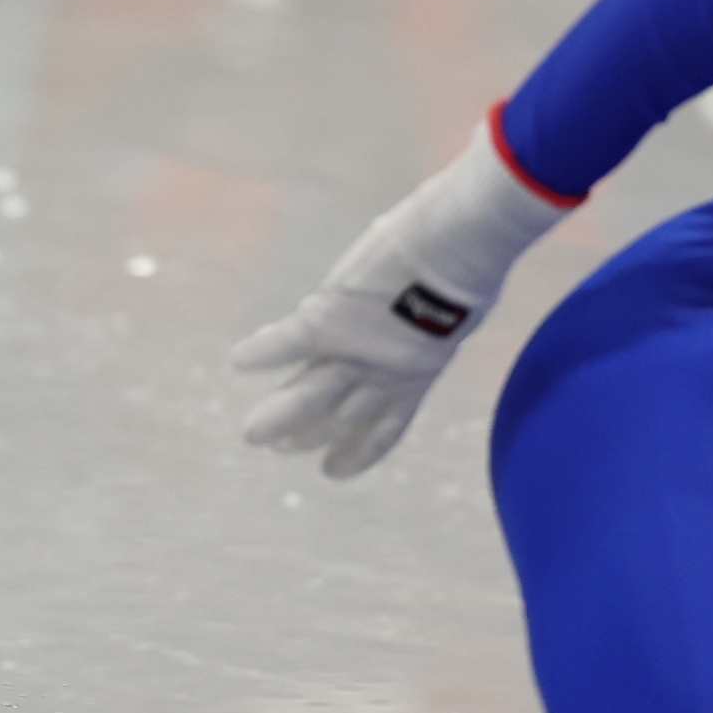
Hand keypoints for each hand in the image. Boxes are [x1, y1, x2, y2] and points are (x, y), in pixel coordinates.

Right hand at [232, 128, 574, 478]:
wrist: (465, 243)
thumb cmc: (474, 257)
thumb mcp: (460, 299)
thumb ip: (437, 310)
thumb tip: (440, 292)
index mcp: (420, 370)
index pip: (387, 424)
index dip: (360, 449)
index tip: (335, 469)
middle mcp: (385, 374)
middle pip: (341, 418)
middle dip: (311, 438)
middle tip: (285, 450)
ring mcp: (354, 352)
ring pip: (308, 397)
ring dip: (279, 417)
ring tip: (253, 435)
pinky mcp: (327, 324)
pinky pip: (283, 345)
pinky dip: (261, 352)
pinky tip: (238, 361)